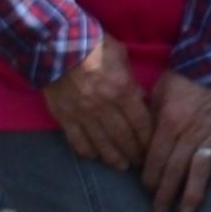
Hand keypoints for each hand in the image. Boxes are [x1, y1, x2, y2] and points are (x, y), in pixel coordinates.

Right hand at [41, 38, 150, 177]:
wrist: (57, 44)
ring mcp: (82, 114)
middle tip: (141, 162)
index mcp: (121, 90)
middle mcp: (104, 106)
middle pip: (123, 136)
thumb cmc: (95, 46)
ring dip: (113, 157)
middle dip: (134, 152)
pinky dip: (87, 151)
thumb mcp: (122, 57)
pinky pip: (76, 140)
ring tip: (122, 166)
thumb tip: (140, 101)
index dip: (148, 138)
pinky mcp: (64, 117)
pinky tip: (94, 158)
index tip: (153, 147)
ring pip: (101, 143)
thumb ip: (131, 82)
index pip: (140, 121)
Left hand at [136, 73, 210, 211]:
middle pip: (175, 171)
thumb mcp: (159, 93)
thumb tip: (144, 141)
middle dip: (165, 194)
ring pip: (201, 169)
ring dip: (193, 193)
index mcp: (169, 124)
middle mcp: (190, 134)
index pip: (155, 160)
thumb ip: (152, 118)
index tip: (146, 191)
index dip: (149, 178)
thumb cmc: (184, 75)